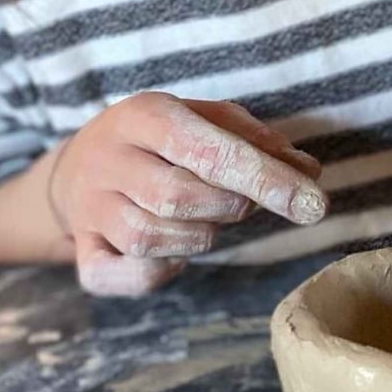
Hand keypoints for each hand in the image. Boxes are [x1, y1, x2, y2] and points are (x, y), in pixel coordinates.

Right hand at [50, 93, 326, 297]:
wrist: (77, 169)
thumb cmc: (159, 142)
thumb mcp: (203, 120)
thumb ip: (256, 141)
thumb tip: (308, 173)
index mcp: (143, 116)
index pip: (209, 150)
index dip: (266, 178)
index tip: (315, 204)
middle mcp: (109, 160)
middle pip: (179, 197)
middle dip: (230, 207)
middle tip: (243, 201)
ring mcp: (90, 209)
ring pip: (153, 238)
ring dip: (200, 236)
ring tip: (207, 217)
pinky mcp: (85, 252)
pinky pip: (127, 276)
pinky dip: (163, 271)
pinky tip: (175, 251)